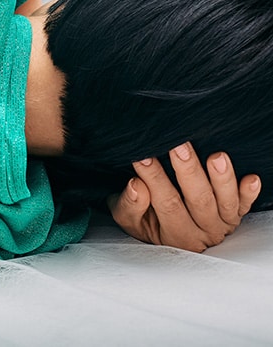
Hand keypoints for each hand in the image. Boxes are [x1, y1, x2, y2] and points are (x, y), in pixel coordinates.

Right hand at [108, 142, 260, 251]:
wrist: (171, 235)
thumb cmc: (147, 220)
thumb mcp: (130, 220)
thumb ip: (130, 206)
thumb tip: (136, 185)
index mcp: (174, 235)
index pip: (166, 203)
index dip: (154, 179)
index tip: (142, 156)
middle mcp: (202, 231)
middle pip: (198, 200)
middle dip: (189, 172)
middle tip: (179, 146)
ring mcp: (222, 223)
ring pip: (225, 202)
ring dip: (222, 179)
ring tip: (217, 157)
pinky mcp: (237, 215)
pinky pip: (245, 205)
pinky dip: (249, 193)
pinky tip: (252, 179)